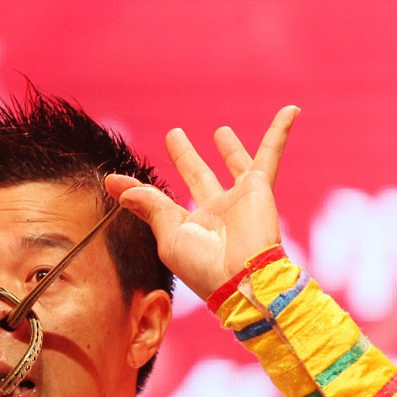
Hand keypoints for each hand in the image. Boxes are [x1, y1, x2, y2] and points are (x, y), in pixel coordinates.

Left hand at [105, 105, 299, 300]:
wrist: (243, 278)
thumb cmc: (202, 265)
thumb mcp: (168, 235)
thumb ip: (147, 206)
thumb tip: (114, 184)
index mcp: (190, 226)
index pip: (161, 202)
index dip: (138, 192)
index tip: (114, 180)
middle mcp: (215, 211)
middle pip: (198, 176)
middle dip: (186, 158)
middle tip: (174, 135)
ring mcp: (240, 198)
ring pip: (236, 164)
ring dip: (230, 148)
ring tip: (220, 130)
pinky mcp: (260, 187)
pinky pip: (271, 153)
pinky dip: (281, 131)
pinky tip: (291, 110)